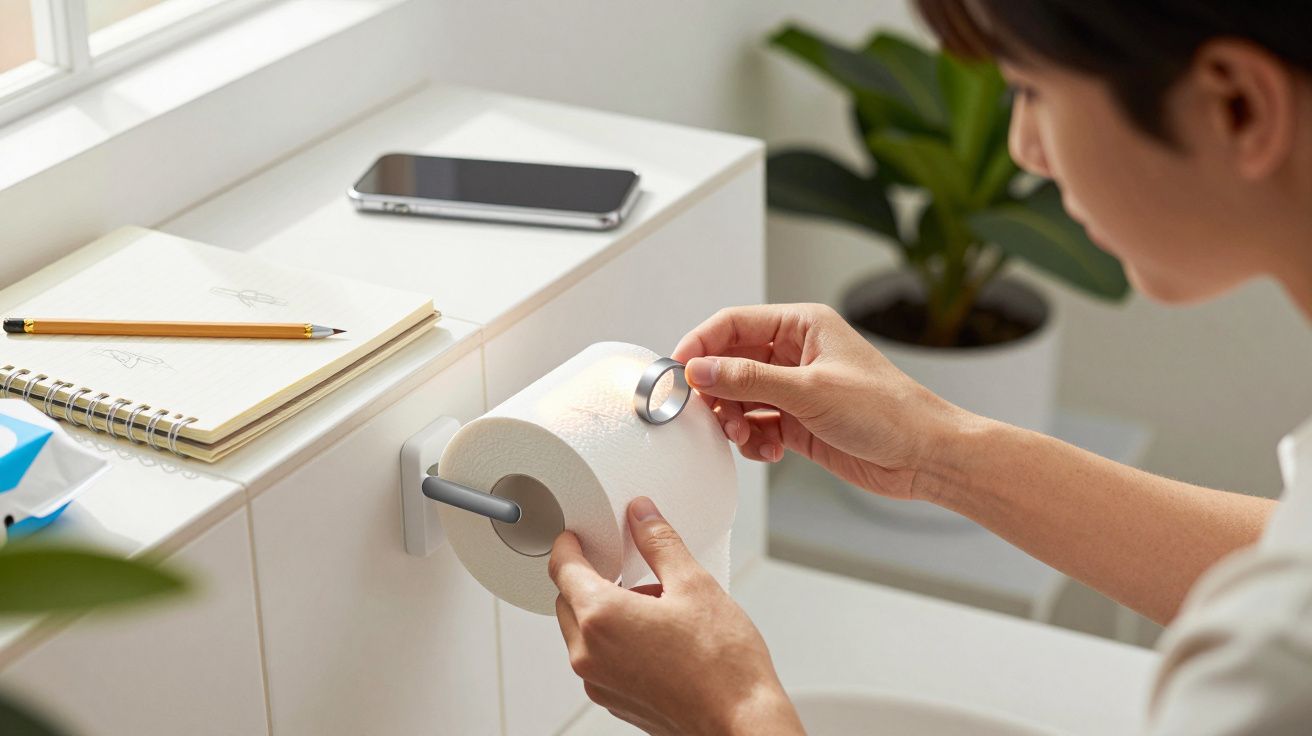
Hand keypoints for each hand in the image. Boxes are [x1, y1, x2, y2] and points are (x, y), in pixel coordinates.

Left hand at [549, 496, 803, 735]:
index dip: (569, 544)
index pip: (563, 568)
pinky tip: (656, 637)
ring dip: (603, 611)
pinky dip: (613, 641)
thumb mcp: (694, 584)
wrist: (741, 722)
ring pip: (582, 632)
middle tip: (628, 568)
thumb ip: (659, 543)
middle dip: (590, 578)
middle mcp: (589, 654)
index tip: (579, 536)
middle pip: (567, 600)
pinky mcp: (614, 700)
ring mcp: (599, 683)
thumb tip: (642, 516)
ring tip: (655, 606)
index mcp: (601, 618)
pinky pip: (599, 659)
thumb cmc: (723, 665)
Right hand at [671, 303, 964, 500]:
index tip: (677, 371)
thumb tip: (702, 370)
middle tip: (708, 414)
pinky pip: (757, 425)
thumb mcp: (811, 391)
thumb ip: (750, 380)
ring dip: (734, 420)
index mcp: (802, 326)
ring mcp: (796, 389)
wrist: (924, 456)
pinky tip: (769, 451)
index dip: (701, 345)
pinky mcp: (798, 422)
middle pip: (731, 363)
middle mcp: (796, 354)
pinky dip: (754, 440)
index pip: (733, 324)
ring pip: (740, 398)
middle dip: (716, 391)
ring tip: (744, 437)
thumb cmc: (888, 412)